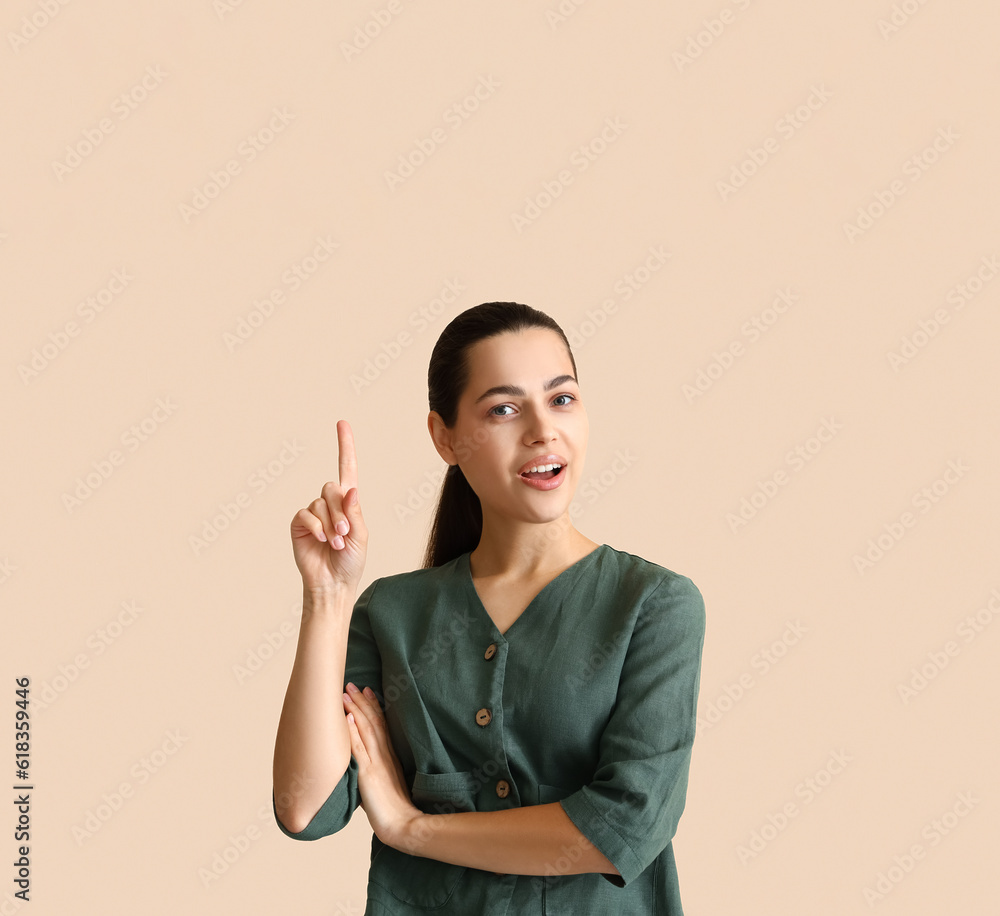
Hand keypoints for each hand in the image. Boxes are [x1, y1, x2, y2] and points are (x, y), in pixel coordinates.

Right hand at [291, 420, 368, 593]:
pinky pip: (305, 513)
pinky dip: (316, 526)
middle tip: (345, 534)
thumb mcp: (361, 535)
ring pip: (320, 502)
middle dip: (340, 511)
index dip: (345, 446)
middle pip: (332, 488)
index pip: (346, 468)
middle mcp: (330, 503)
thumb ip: (354, 511)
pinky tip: (322, 540)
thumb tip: (349, 488)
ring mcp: (313, 513)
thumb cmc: (351, 561)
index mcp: (348, 503)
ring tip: (335, 543)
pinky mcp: (299, 523)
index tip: (341, 423)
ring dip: (331, 523)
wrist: (333, 583)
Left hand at [342, 683, 421, 849]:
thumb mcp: (389, 784)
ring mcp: (377, 763)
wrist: (405, 825)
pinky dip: (352, 732)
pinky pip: (359, 750)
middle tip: (351, 684)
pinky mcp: (369, 775)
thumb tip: (363, 767)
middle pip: (373, 721)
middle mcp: (385, 755)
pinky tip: (346, 719)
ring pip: (365, 730)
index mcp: (390, 757)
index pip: (381, 725)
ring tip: (344, 694)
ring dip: (354, 710)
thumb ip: (379, 771)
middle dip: (361, 701)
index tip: (367, 690)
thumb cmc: (396, 811)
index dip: (373, 706)